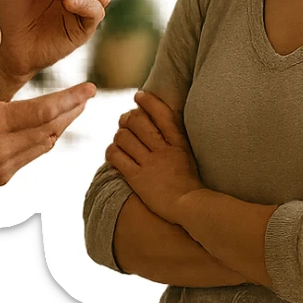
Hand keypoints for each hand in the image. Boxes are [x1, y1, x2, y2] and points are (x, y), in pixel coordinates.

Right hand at [0, 23, 94, 188]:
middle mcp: (1, 150)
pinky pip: (30, 157)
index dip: (71, 99)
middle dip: (72, 111)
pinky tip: (47, 127)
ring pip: (44, 145)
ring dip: (59, 126)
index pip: (45, 111)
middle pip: (52, 129)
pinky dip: (42, 140)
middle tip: (87, 96)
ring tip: (72, 109)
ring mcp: (2, 168)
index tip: (91, 88)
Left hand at [104, 90, 202, 224]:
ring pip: (123, 137)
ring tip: (120, 139)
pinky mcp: (137, 178)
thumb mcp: (188, 154)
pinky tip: (114, 152)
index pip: (161, 113)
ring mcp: (150, 164)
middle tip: (125, 121)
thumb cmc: (189, 181)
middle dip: (127, 118)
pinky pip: (117, 157)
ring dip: (118, 135)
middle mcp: (163, 150)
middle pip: (137, 121)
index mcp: (178, 142)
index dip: (148, 101)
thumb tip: (158, 120)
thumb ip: (175, 138)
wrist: (190, 207)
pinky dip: (111, 151)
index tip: (139, 96)